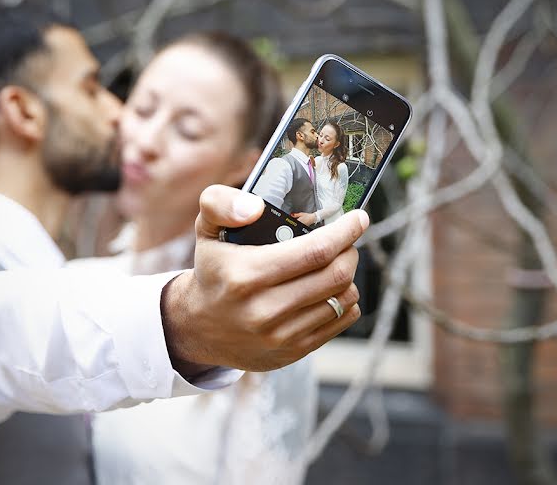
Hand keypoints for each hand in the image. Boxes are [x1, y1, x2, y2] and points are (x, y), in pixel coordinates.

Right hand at [161, 185, 365, 371]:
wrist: (198, 326)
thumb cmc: (212, 270)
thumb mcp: (206, 229)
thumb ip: (221, 204)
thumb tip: (256, 207)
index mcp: (245, 275)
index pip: (314, 251)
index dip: (344, 232)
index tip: (358, 218)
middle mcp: (264, 310)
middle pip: (335, 275)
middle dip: (349, 250)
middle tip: (346, 240)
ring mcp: (280, 335)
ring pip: (343, 298)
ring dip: (348, 274)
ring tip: (336, 263)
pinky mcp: (293, 351)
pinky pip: (341, 320)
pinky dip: (345, 300)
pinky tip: (330, 288)